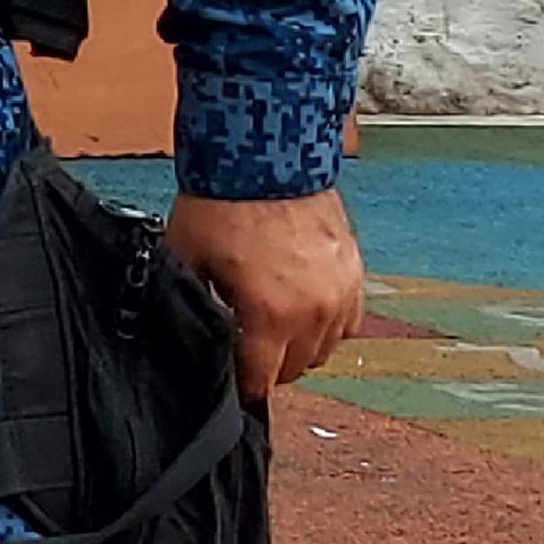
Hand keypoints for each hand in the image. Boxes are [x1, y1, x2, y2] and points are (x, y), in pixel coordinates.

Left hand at [171, 183, 366, 395]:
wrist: (266, 157)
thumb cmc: (223, 204)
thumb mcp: (189, 259)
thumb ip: (192, 304)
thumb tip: (187, 333)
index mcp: (271, 314)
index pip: (261, 377)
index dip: (242, 386)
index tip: (233, 386)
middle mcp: (314, 311)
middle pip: (296, 369)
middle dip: (270, 365)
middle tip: (246, 348)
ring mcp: (340, 294)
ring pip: (325, 349)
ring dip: (300, 346)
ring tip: (271, 327)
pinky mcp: (355, 275)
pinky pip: (347, 322)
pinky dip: (327, 324)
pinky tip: (301, 309)